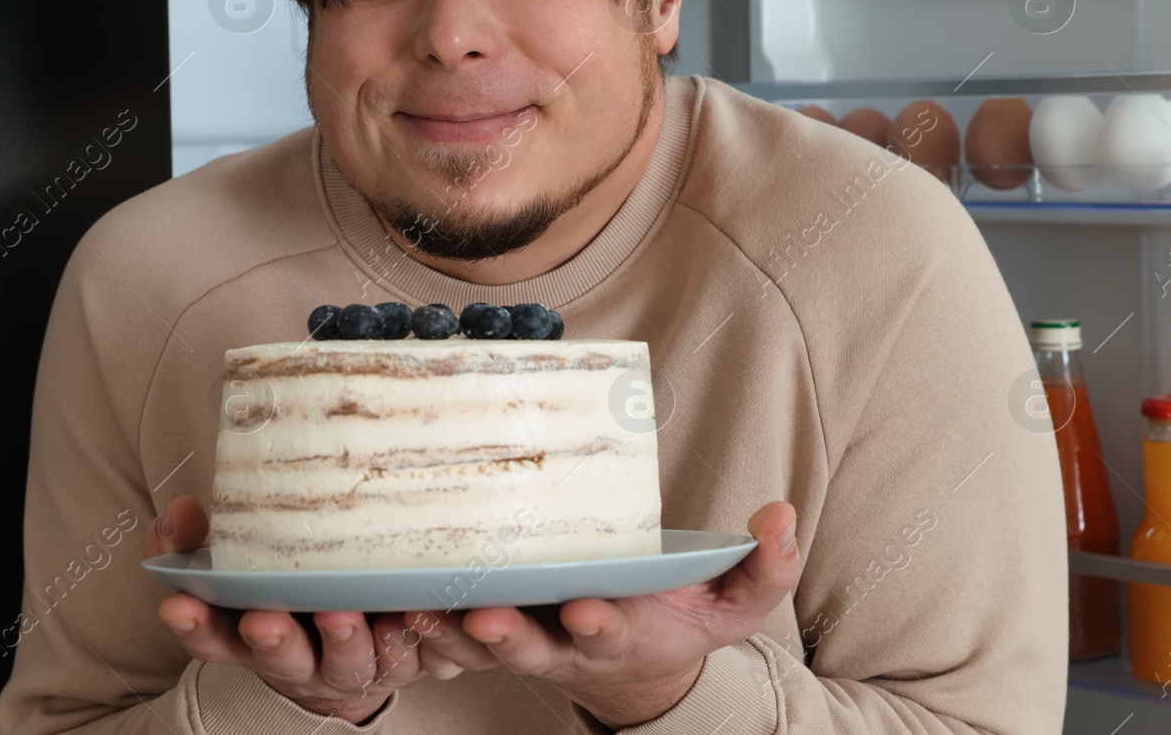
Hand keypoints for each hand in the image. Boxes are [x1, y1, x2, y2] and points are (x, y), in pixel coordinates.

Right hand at [143, 494, 431, 723]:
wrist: (357, 630)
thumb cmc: (289, 584)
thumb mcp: (237, 560)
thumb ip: (198, 537)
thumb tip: (182, 511)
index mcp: (250, 636)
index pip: (211, 637)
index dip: (194, 625)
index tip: (178, 606)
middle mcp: (299, 660)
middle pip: (281, 660)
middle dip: (273, 641)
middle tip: (264, 619)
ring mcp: (347, 666)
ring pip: (345, 665)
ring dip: (342, 643)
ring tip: (342, 614)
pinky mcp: (399, 663)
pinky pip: (405, 661)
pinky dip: (402, 643)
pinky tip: (402, 618)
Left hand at [402, 501, 800, 728]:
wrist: (634, 655)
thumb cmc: (681, 615)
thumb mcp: (734, 602)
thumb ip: (763, 567)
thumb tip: (781, 516)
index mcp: (621, 632)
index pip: (609, 630)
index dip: (597, 622)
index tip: (588, 608)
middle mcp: (564, 644)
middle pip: (531, 647)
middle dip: (510, 635)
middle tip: (489, 616)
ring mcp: (523, 639)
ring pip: (478, 646)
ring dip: (449, 632)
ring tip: (420, 609)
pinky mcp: (488, 627)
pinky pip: (448, 632)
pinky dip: (420, 623)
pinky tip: (389, 600)